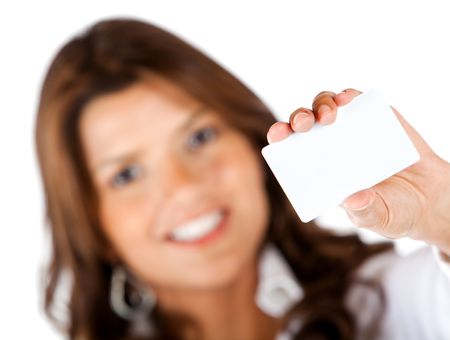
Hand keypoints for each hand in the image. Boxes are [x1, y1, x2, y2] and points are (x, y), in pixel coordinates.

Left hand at [267, 89, 449, 253]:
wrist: (431, 198)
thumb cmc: (394, 209)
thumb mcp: (377, 218)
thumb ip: (365, 212)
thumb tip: (354, 198)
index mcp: (321, 168)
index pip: (291, 149)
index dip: (281, 138)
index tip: (277, 136)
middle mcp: (330, 144)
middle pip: (305, 123)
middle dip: (298, 118)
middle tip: (304, 124)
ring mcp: (351, 128)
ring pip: (327, 105)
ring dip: (323, 104)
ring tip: (330, 115)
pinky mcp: (374, 116)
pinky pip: (356, 99)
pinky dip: (349, 95)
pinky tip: (347, 99)